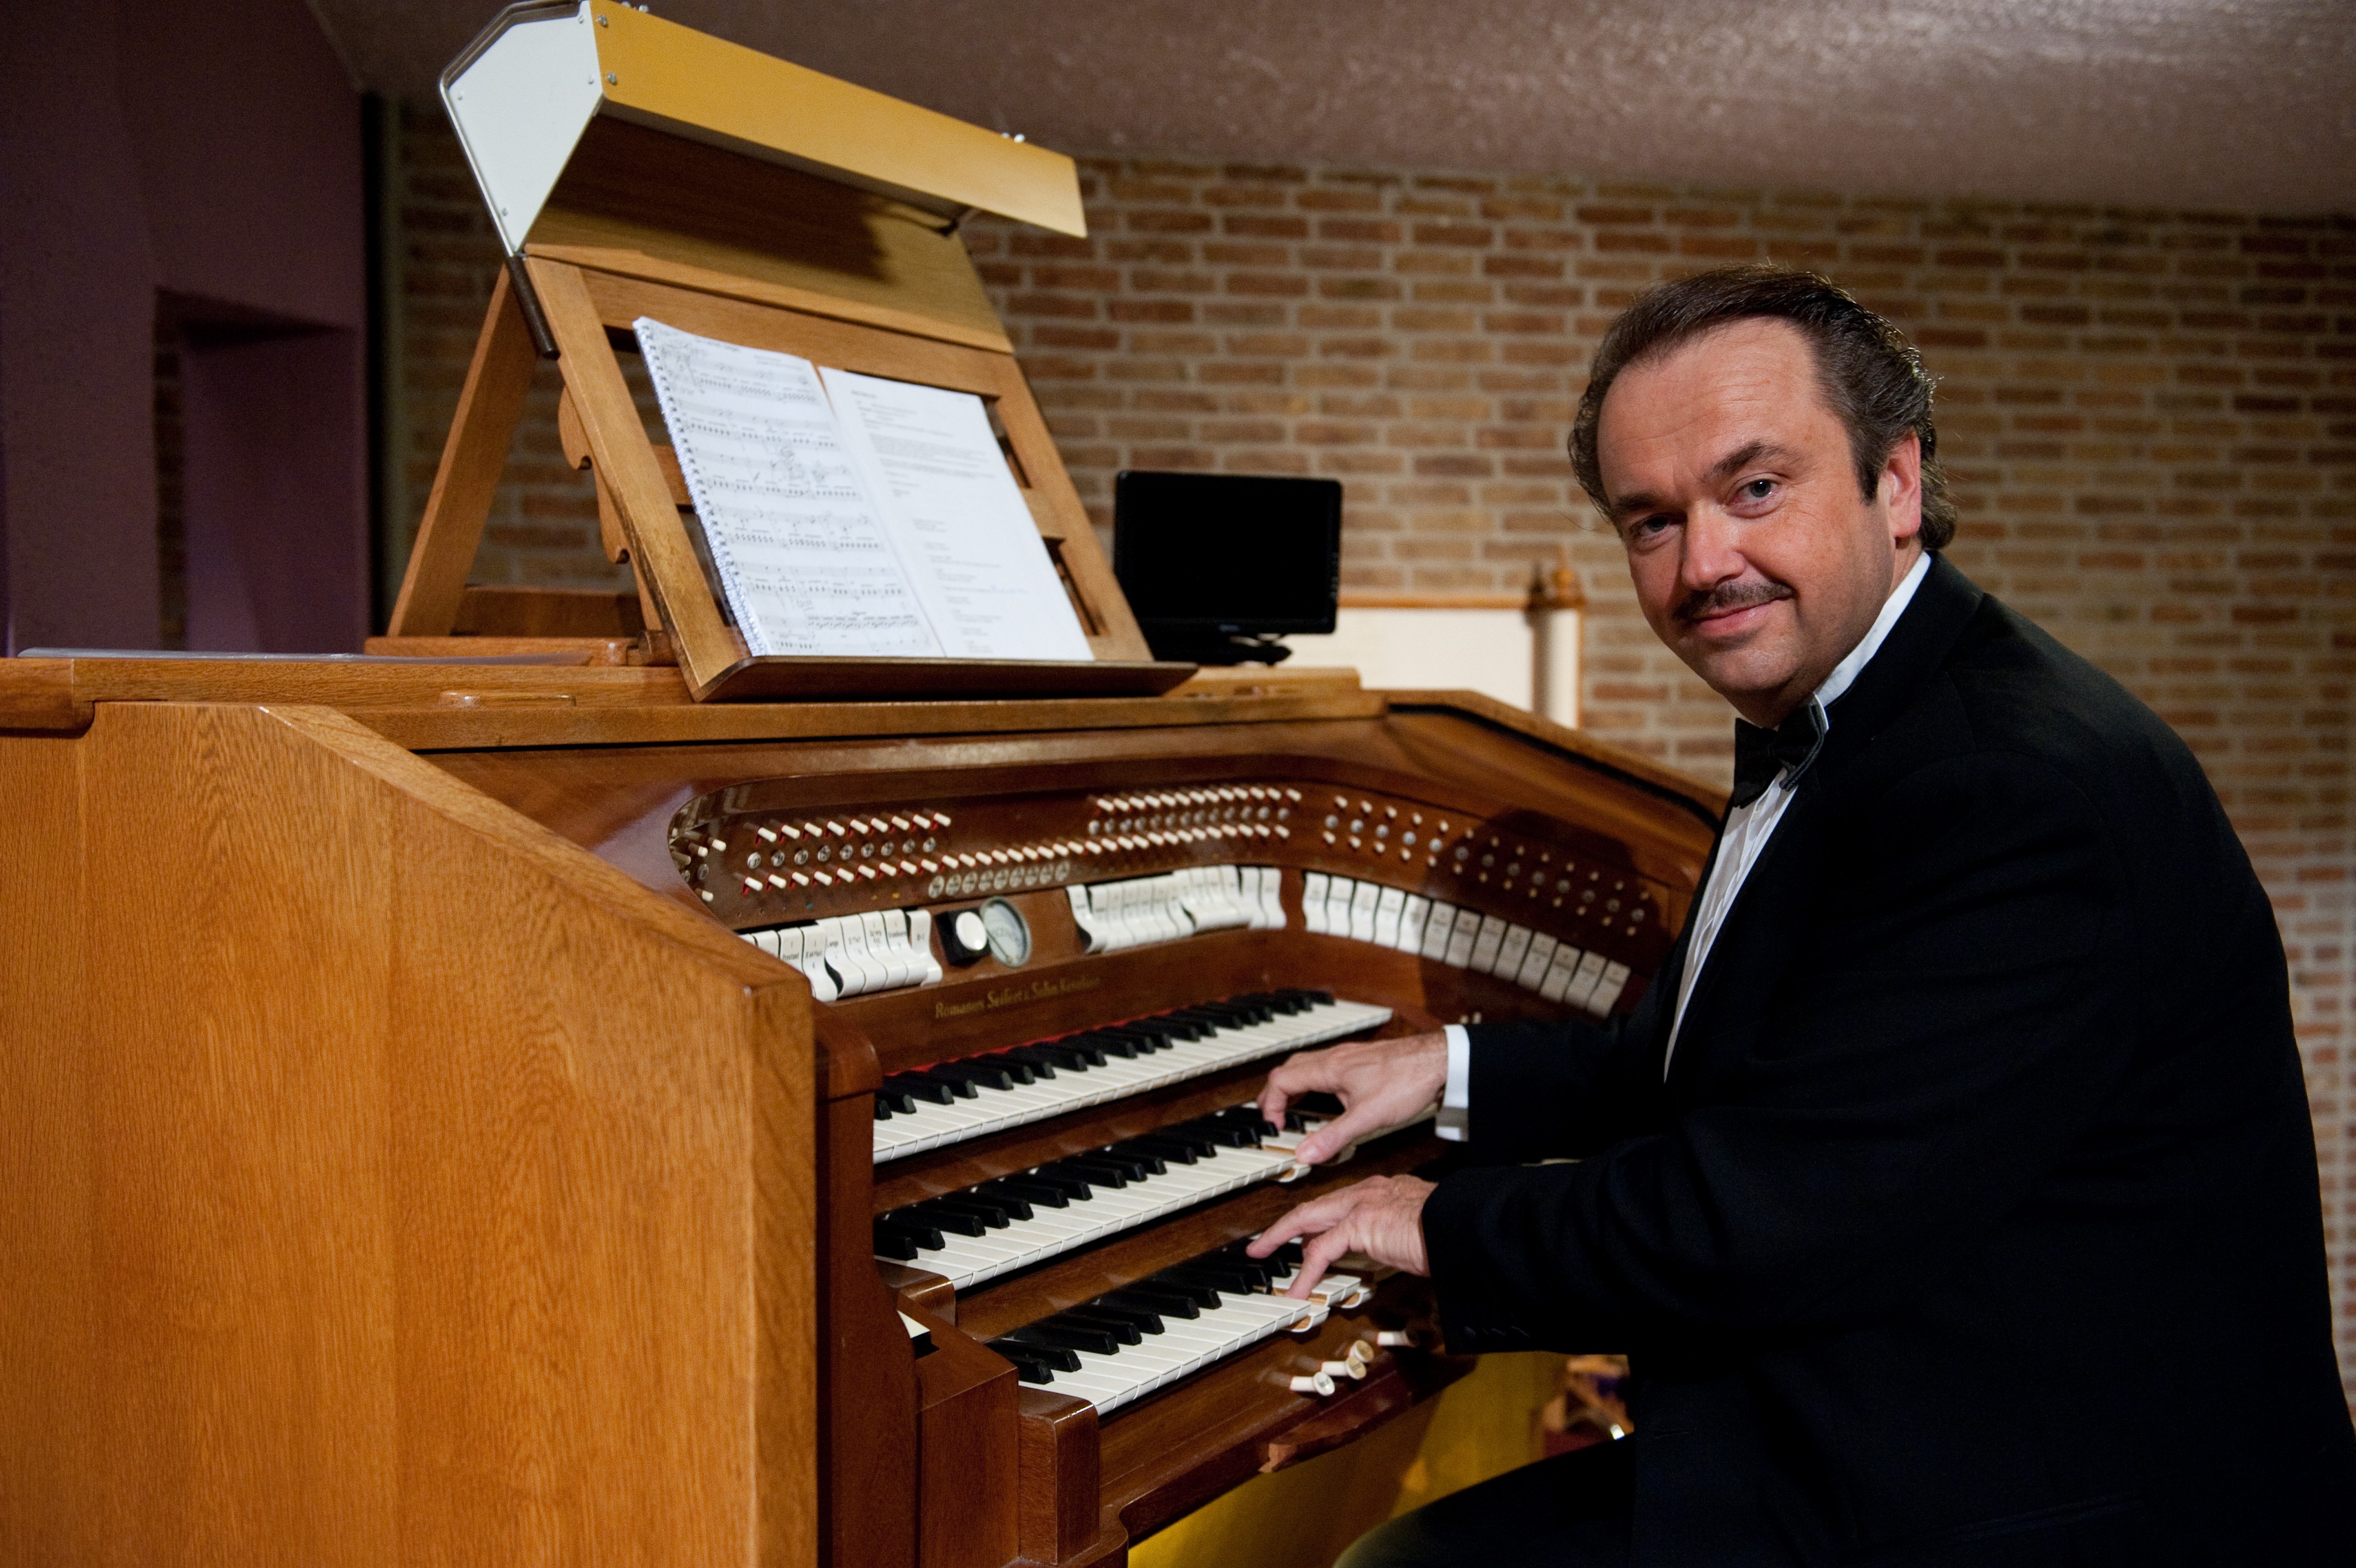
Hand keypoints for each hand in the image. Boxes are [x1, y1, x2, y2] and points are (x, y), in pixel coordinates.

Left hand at [1247, 1174, 1435, 1297]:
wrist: (1462, 1226)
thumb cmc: (1452, 1231)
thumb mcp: (1421, 1230)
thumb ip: (1401, 1236)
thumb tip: (1396, 1251)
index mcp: (1384, 1190)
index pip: (1339, 1203)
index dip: (1319, 1218)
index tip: (1307, 1232)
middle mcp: (1369, 1192)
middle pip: (1315, 1206)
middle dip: (1287, 1224)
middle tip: (1265, 1240)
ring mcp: (1362, 1205)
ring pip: (1307, 1220)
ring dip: (1281, 1239)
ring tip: (1263, 1255)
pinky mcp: (1358, 1225)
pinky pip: (1321, 1251)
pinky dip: (1305, 1273)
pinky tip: (1297, 1291)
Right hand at [1256, 1030, 1448, 1165]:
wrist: (1438, 1060)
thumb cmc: (1406, 1080)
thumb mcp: (1366, 1117)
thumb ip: (1333, 1137)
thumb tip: (1304, 1154)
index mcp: (1327, 1068)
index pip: (1280, 1081)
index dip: (1271, 1106)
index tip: (1275, 1127)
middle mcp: (1334, 1058)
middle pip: (1288, 1070)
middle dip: (1275, 1094)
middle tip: (1273, 1116)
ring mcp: (1347, 1057)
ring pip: (1307, 1066)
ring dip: (1293, 1086)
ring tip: (1293, 1108)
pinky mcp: (1361, 1061)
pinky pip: (1325, 1068)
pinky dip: (1314, 1083)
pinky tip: (1328, 1097)